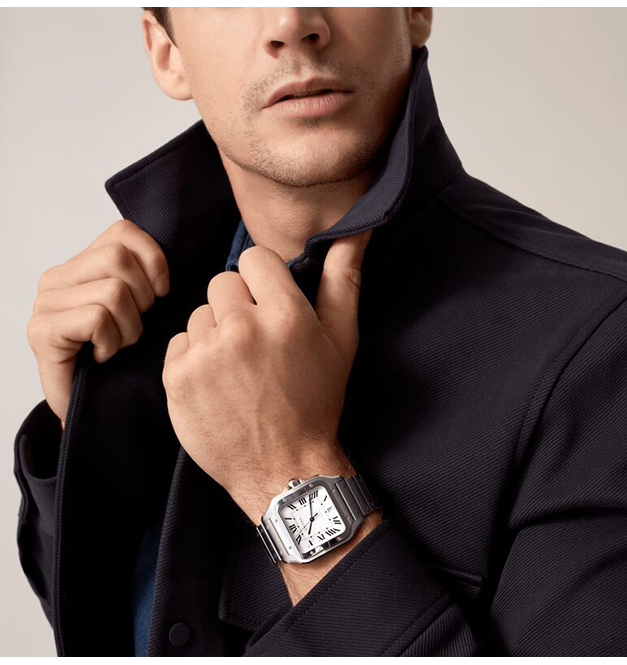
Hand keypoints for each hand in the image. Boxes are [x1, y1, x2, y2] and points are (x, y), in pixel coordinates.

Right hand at [27, 219, 169, 427]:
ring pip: (113, 290)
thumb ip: (145, 275)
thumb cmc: (123, 358)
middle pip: (118, 256)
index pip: (124, 231)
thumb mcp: (141, 307)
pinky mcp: (42, 331)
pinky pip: (97, 318)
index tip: (161, 293)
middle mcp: (57, 278)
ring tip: (119, 343)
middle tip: (136, 325)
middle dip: (143, 296)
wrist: (95, 408)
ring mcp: (45, 304)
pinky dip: (112, 342)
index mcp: (81, 264)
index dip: (154, 260)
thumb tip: (175, 251)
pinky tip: (104, 355)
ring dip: (129, 326)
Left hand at [162, 229, 371, 520]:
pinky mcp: (177, 378)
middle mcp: (242, 328)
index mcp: (285, 314)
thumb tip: (356, 230)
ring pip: (200, 314)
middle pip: (223, 283)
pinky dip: (194, 359)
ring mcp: (206, 354)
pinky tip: (217, 383)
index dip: (263, 280)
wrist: (283, 467)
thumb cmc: (316, 402)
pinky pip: (179, 344)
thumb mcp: (342, 341)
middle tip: (256, 342)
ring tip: (237, 368)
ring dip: (215, 333)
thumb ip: (343, 280)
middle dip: (238, 306)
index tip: (270, 304)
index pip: (255, 259)